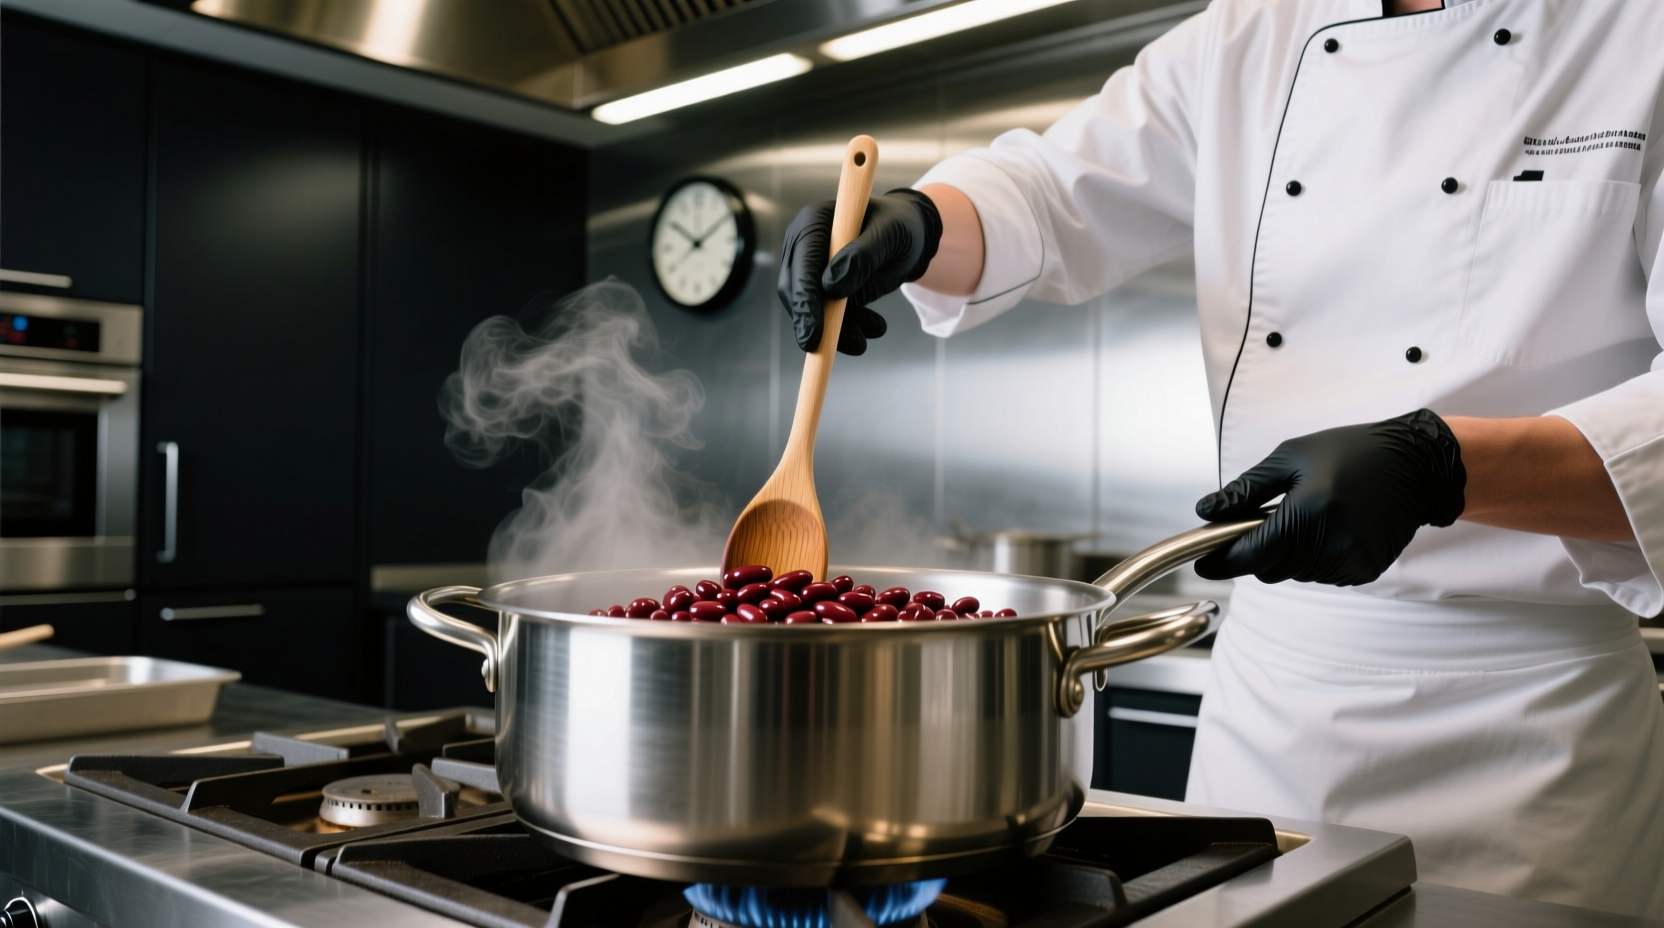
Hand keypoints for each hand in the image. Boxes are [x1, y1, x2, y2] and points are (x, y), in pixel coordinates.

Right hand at [777, 189, 941, 354]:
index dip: (805, 300)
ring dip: (833, 330)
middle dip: (812, 322)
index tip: (814, 333)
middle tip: (824, 350)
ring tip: (863, 343)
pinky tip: (872, 329)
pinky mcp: (823, 289)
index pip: (801, 265)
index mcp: (813, 222)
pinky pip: (826, 316)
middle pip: (794, 290)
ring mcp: (811, 268)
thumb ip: (862, 256)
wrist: (911, 236)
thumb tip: (831, 286)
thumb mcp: (890, 235)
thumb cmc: (900, 227)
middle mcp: (804, 244)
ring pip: (809, 308)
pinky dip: (845, 329)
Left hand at [1194, 409, 1466, 585]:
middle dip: (1258, 550)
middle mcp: (1331, 543)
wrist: (1416, 465)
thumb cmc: (1350, 453)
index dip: (1221, 560)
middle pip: (1269, 569)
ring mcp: (1351, 561)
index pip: (1250, 554)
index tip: (1202, 561)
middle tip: (1267, 519)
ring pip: (1294, 574)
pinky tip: (1329, 528)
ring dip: (1288, 554)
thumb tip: (1206, 511)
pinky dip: (1314, 558)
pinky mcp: (1365, 570)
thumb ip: (1245, 490)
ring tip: (1308, 516)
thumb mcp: (1290, 459)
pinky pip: (1322, 575)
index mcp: (1307, 513)